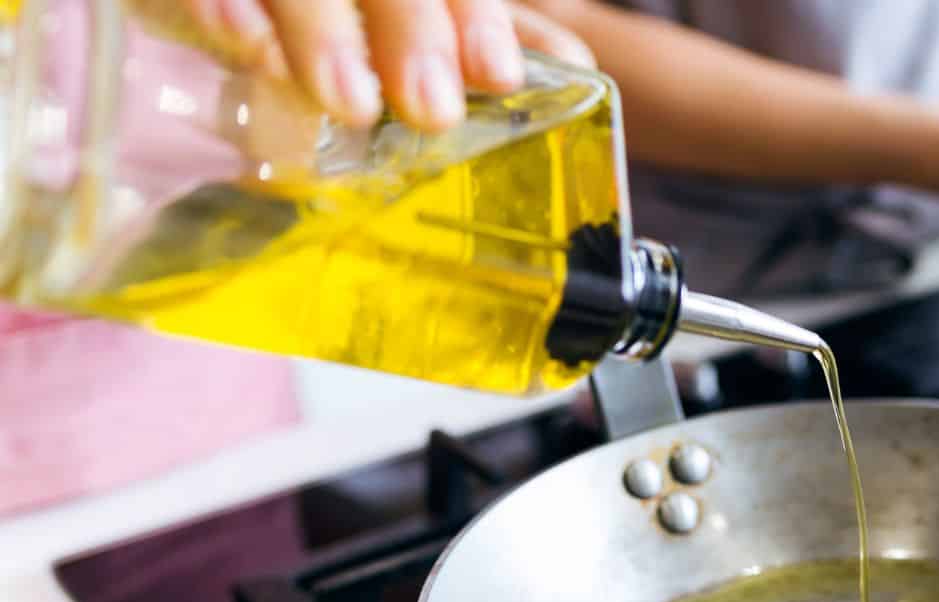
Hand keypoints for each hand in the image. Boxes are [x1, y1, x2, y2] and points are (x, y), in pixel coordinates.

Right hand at [180, 0, 594, 131]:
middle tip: (429, 110)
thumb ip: (484, 29)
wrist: (251, 3)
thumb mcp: (424, 6)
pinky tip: (242, 45)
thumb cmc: (355, 6)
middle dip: (409, 30)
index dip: (472, 18)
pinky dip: (215, 4)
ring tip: (349, 104)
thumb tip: (579, 68)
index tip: (495, 79)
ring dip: (320, 29)